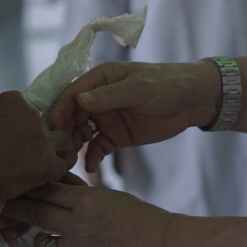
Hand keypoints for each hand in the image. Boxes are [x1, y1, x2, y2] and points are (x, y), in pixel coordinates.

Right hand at [0, 91, 77, 202]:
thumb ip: (0, 112)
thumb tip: (8, 117)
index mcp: (17, 99)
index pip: (32, 108)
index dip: (27, 124)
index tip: (19, 136)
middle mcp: (35, 115)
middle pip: (49, 123)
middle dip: (42, 136)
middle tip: (32, 151)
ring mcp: (44, 139)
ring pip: (64, 141)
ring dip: (56, 150)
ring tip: (44, 162)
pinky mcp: (48, 164)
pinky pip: (62, 165)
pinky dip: (53, 171)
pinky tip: (43, 176)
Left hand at [3, 182, 174, 246]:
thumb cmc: (142, 219)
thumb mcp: (110, 197)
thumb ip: (81, 196)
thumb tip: (57, 189)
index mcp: (85, 200)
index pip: (45, 189)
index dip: (26, 188)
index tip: (13, 187)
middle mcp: (76, 224)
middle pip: (34, 213)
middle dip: (15, 209)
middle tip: (2, 207)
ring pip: (42, 242)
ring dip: (39, 238)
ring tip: (39, 235)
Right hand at [47, 60, 218, 177]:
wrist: (194, 101)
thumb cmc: (168, 84)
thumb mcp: (140, 88)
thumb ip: (110, 96)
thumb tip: (80, 101)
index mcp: (100, 79)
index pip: (71, 95)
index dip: (59, 111)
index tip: (52, 129)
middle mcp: (98, 98)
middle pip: (71, 116)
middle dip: (63, 134)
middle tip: (59, 152)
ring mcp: (106, 118)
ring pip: (81, 134)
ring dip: (74, 147)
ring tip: (70, 163)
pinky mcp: (116, 136)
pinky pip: (97, 148)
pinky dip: (91, 158)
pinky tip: (90, 168)